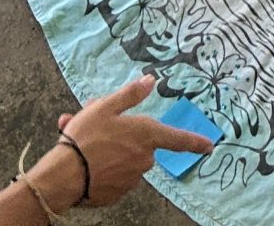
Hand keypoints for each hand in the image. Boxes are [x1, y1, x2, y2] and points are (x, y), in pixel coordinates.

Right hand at [36, 77, 213, 207]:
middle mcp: (143, 159)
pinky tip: (81, 159)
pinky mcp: (116, 193)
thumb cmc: (85, 137)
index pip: (178, 139)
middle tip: (93, 124)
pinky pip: (113, 174)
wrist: (63, 176)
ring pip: (123, 158)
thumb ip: (130, 95)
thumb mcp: (106, 107)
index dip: (195, 141)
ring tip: (79, 140)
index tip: (210, 146)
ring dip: (107, 148)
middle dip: (120, 133)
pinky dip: (100, 166)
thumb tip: (151, 80)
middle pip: (139, 143)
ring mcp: (131, 179)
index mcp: (146, 135)